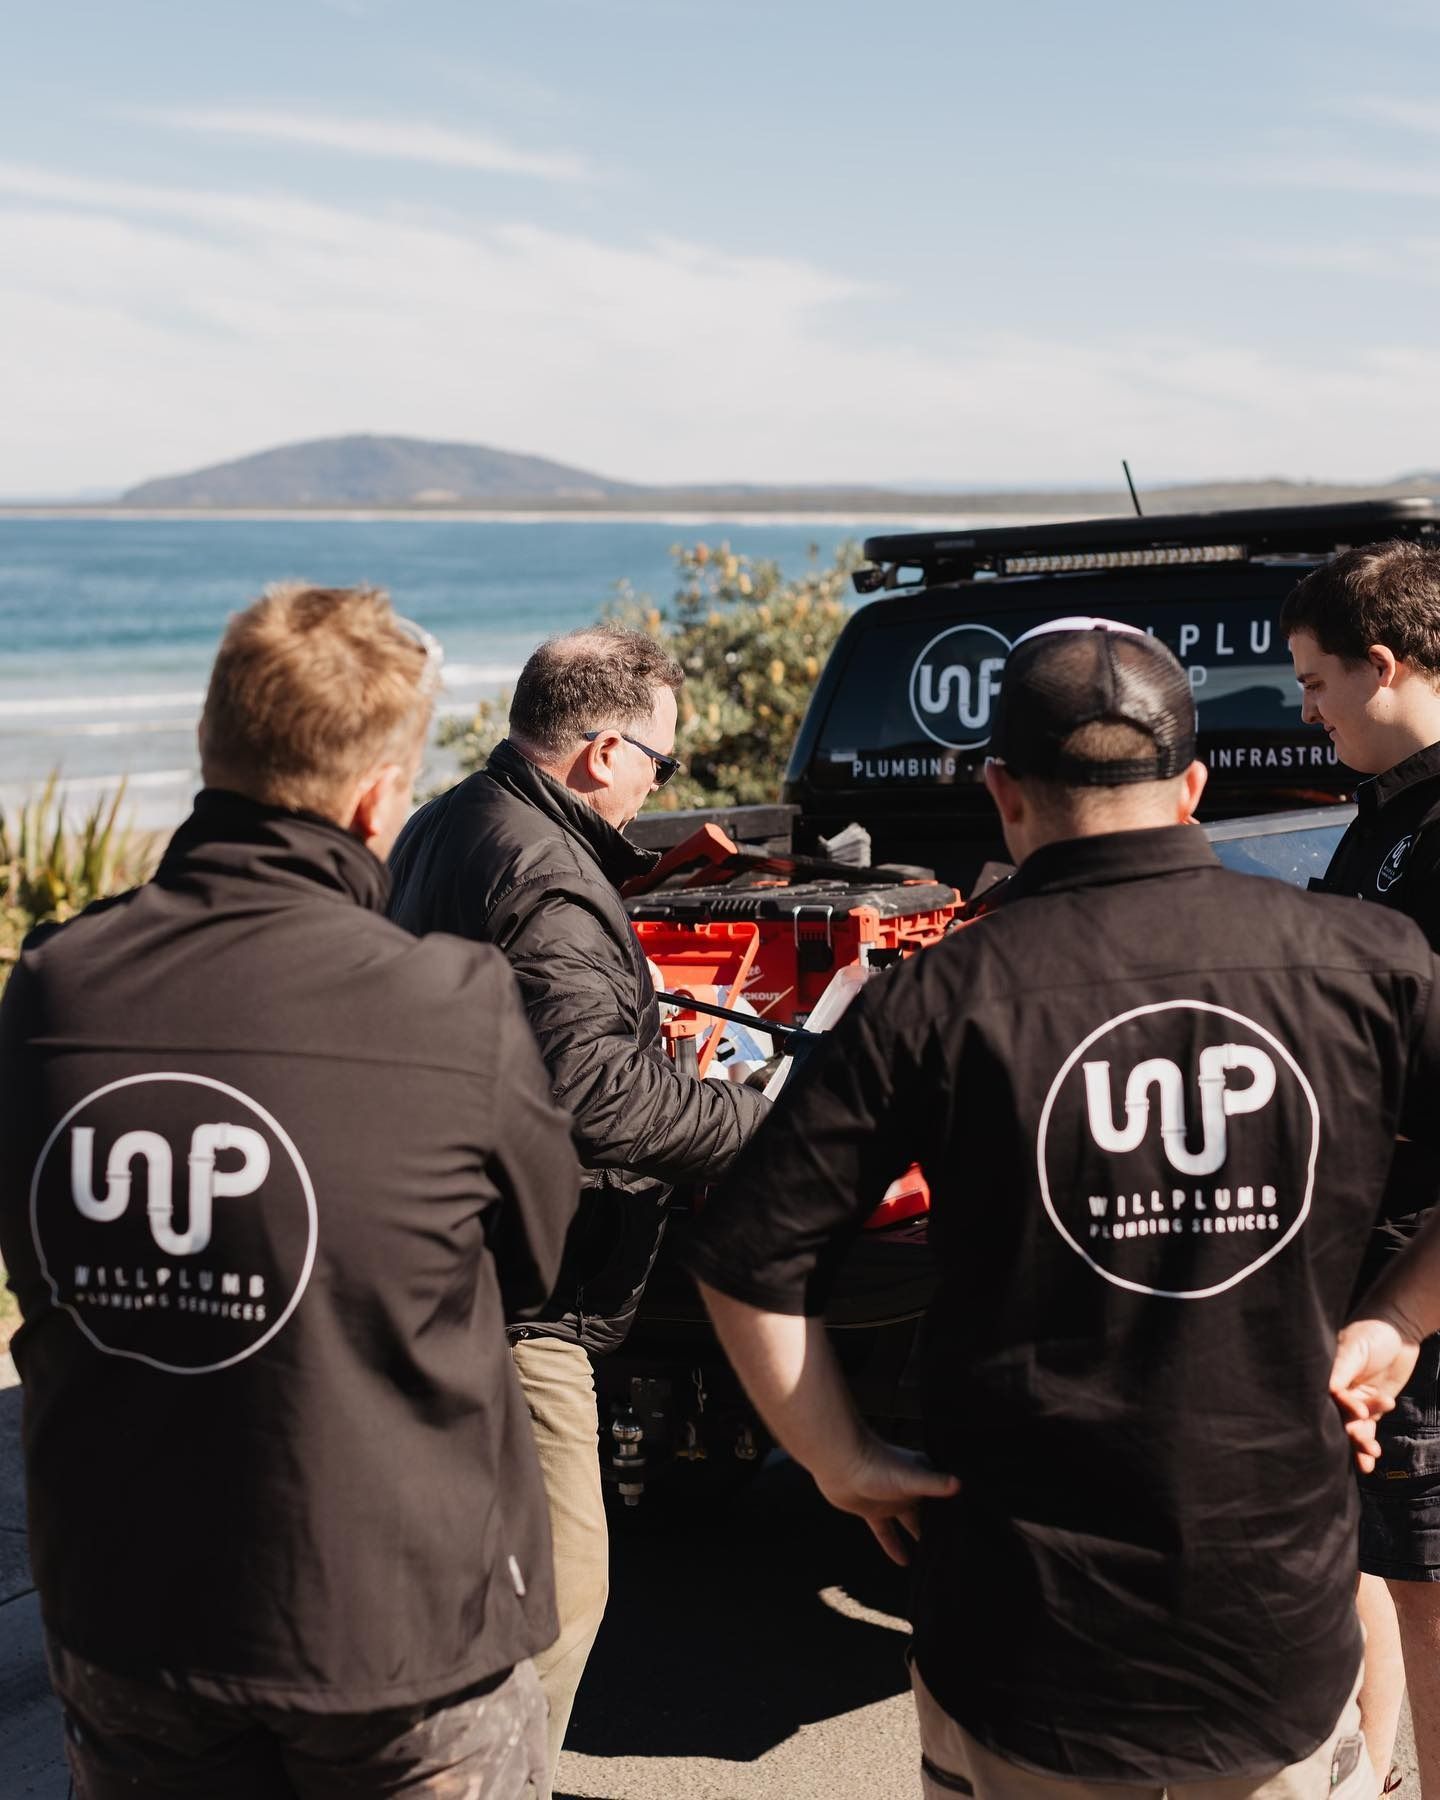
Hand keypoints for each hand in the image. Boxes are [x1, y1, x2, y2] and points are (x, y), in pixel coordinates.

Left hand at [816, 1435, 960, 1566]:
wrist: (839, 1463)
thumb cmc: (875, 1463)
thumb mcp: (910, 1478)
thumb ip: (934, 1483)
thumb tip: (960, 1484)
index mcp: (920, 1474)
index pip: (942, 1498)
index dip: (954, 1513)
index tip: (968, 1530)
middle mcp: (906, 1488)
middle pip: (927, 1512)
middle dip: (938, 1527)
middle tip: (953, 1549)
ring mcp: (889, 1499)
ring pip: (908, 1522)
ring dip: (918, 1536)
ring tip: (933, 1558)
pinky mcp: (872, 1510)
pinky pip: (885, 1532)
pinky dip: (893, 1546)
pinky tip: (903, 1561)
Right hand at [1330, 1318, 1420, 1472]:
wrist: (1399, 1332)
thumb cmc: (1373, 1333)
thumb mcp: (1355, 1347)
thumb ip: (1341, 1368)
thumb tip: (1328, 1390)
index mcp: (1327, 1373)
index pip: (1327, 1396)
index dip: (1341, 1407)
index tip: (1359, 1412)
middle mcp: (1337, 1388)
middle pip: (1338, 1416)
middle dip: (1350, 1431)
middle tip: (1364, 1442)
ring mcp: (1354, 1399)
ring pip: (1353, 1427)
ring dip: (1360, 1443)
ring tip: (1372, 1452)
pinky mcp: (1371, 1408)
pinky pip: (1367, 1430)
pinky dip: (1367, 1447)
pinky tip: (1369, 1463)